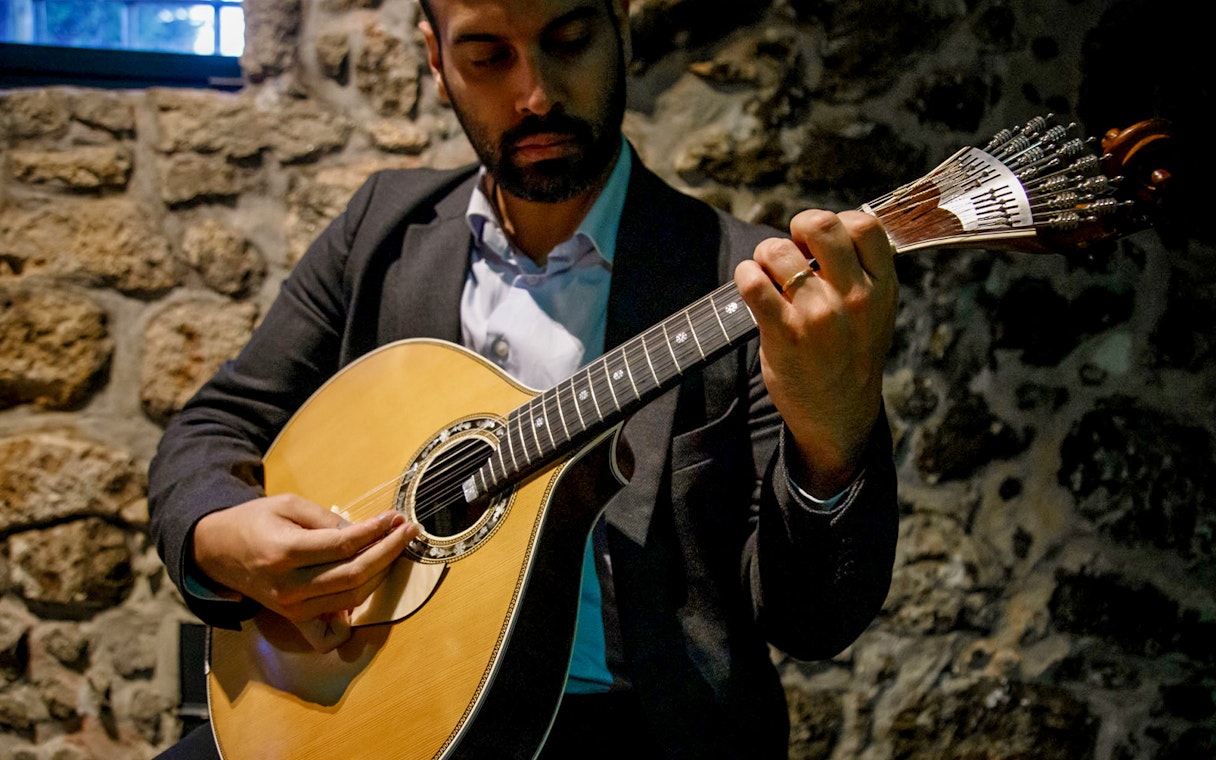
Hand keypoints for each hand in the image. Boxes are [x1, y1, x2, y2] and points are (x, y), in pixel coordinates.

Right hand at [191, 494, 419, 649]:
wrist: (217, 550)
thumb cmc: (254, 521)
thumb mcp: (289, 505)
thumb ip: (327, 519)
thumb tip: (366, 531)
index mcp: (285, 552)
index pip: (344, 546)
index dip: (376, 532)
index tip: (395, 519)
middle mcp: (289, 586)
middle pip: (354, 575)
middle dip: (388, 552)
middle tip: (407, 532)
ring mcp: (291, 608)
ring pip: (351, 599)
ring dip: (381, 576)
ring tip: (396, 551)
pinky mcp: (293, 619)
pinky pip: (327, 635)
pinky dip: (350, 624)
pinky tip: (363, 599)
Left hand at [735, 209, 897, 496]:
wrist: (839, 415)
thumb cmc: (851, 356)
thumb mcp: (877, 312)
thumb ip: (863, 272)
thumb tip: (827, 228)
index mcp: (882, 288)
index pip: (864, 225)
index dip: (836, 221)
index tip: (821, 241)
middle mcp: (854, 298)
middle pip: (820, 226)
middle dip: (797, 227)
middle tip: (791, 249)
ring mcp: (818, 317)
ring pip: (778, 251)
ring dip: (765, 254)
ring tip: (767, 272)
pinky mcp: (784, 335)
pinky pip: (754, 283)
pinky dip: (745, 275)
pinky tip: (750, 284)